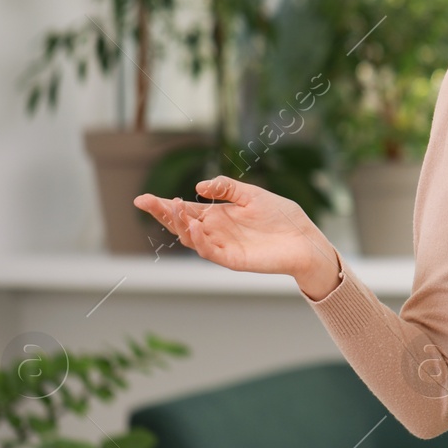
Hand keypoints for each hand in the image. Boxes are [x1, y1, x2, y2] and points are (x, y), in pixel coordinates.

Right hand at [133, 175, 334, 283]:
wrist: (305, 239)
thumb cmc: (281, 217)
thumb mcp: (252, 194)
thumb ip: (226, 189)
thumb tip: (198, 187)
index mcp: (218, 215)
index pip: (185, 210)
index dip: (163, 205)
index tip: (142, 198)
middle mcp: (216, 232)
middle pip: (182, 225)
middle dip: (163, 214)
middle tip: (146, 202)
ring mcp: (223, 246)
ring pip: (192, 239)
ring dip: (180, 225)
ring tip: (174, 207)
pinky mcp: (233, 260)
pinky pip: (211, 253)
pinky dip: (200, 241)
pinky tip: (196, 227)